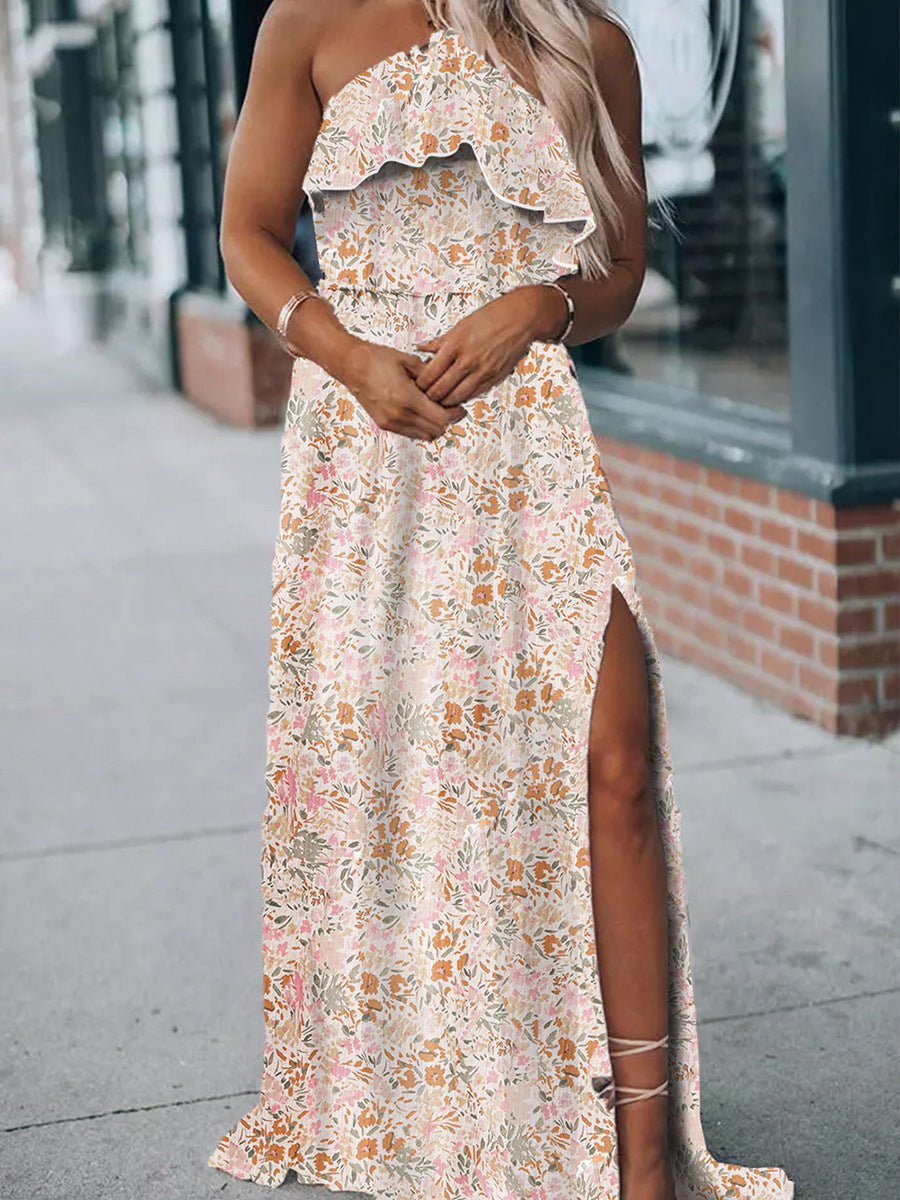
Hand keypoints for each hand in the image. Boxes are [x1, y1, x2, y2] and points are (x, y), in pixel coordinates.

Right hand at [340, 339, 468, 441]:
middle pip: (436, 430)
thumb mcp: (408, 360)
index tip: (461, 407)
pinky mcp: (384, 424)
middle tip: (451, 408)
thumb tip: (447, 384)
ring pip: (424, 436)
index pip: (441, 419)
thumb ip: (429, 375)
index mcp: (407, 399)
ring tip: (436, 410)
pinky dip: (421, 427)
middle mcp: (399, 415)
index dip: (454, 414)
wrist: (350, 365)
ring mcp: (390, 422)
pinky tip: (422, 412)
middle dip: (447, 420)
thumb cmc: (377, 359)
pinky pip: (411, 433)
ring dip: (434, 425)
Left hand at [413, 285, 567, 405]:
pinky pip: (473, 395)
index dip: (419, 384)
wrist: (521, 318)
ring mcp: (481, 372)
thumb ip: (440, 341)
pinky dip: (462, 397)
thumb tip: (421, 348)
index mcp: (454, 345)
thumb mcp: (461, 325)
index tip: (416, 385)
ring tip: (440, 398)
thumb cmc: (491, 317)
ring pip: (455, 397)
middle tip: (424, 396)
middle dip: (429, 396)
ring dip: (445, 401)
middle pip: (439, 390)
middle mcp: (467, 361)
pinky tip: (457, 394)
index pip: (429, 374)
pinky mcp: (493, 378)